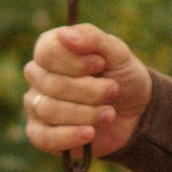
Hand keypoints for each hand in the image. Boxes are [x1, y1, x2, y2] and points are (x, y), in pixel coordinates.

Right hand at [24, 23, 151, 161]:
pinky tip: (90, 133)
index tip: (101, 64)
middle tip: (113, 90)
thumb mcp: (117, 52)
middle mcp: (37, 76)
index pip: (46, 52)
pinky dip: (69, 136)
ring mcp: (35, 105)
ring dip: (86, 113)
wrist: (135, 111)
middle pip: (51, 84)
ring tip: (109, 113)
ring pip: (49, 110)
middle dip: (89, 91)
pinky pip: (43, 137)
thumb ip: (92, 38)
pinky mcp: (40, 134)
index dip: (74, 62)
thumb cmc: (121, 75)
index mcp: (50, 50)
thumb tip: (64, 34)